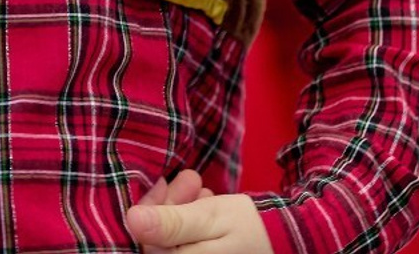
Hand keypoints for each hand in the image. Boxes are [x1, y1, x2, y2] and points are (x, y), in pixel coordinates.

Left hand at [126, 169, 270, 252]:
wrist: (287, 241)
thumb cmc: (248, 229)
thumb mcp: (208, 218)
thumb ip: (171, 221)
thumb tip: (131, 220)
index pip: (146, 238)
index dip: (151, 206)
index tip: (164, 181)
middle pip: (159, 237)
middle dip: (170, 203)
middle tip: (189, 178)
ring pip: (172, 235)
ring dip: (182, 207)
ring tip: (199, 187)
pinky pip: (187, 240)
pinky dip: (191, 219)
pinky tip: (204, 203)